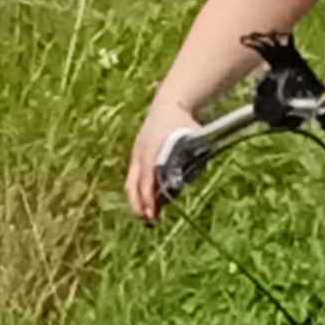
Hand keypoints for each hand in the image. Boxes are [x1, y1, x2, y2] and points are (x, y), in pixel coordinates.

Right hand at [127, 96, 202, 219]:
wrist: (168, 105)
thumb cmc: (183, 123)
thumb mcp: (193, 139)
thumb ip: (191, 160)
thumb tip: (187, 181)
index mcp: (153, 149)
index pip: (148, 179)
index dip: (149, 198)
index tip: (152, 213)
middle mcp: (141, 153)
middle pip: (134, 184)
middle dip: (139, 204)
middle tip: (149, 219)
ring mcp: (136, 154)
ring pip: (131, 182)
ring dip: (137, 200)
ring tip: (147, 215)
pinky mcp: (136, 155)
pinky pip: (133, 177)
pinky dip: (138, 191)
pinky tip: (147, 203)